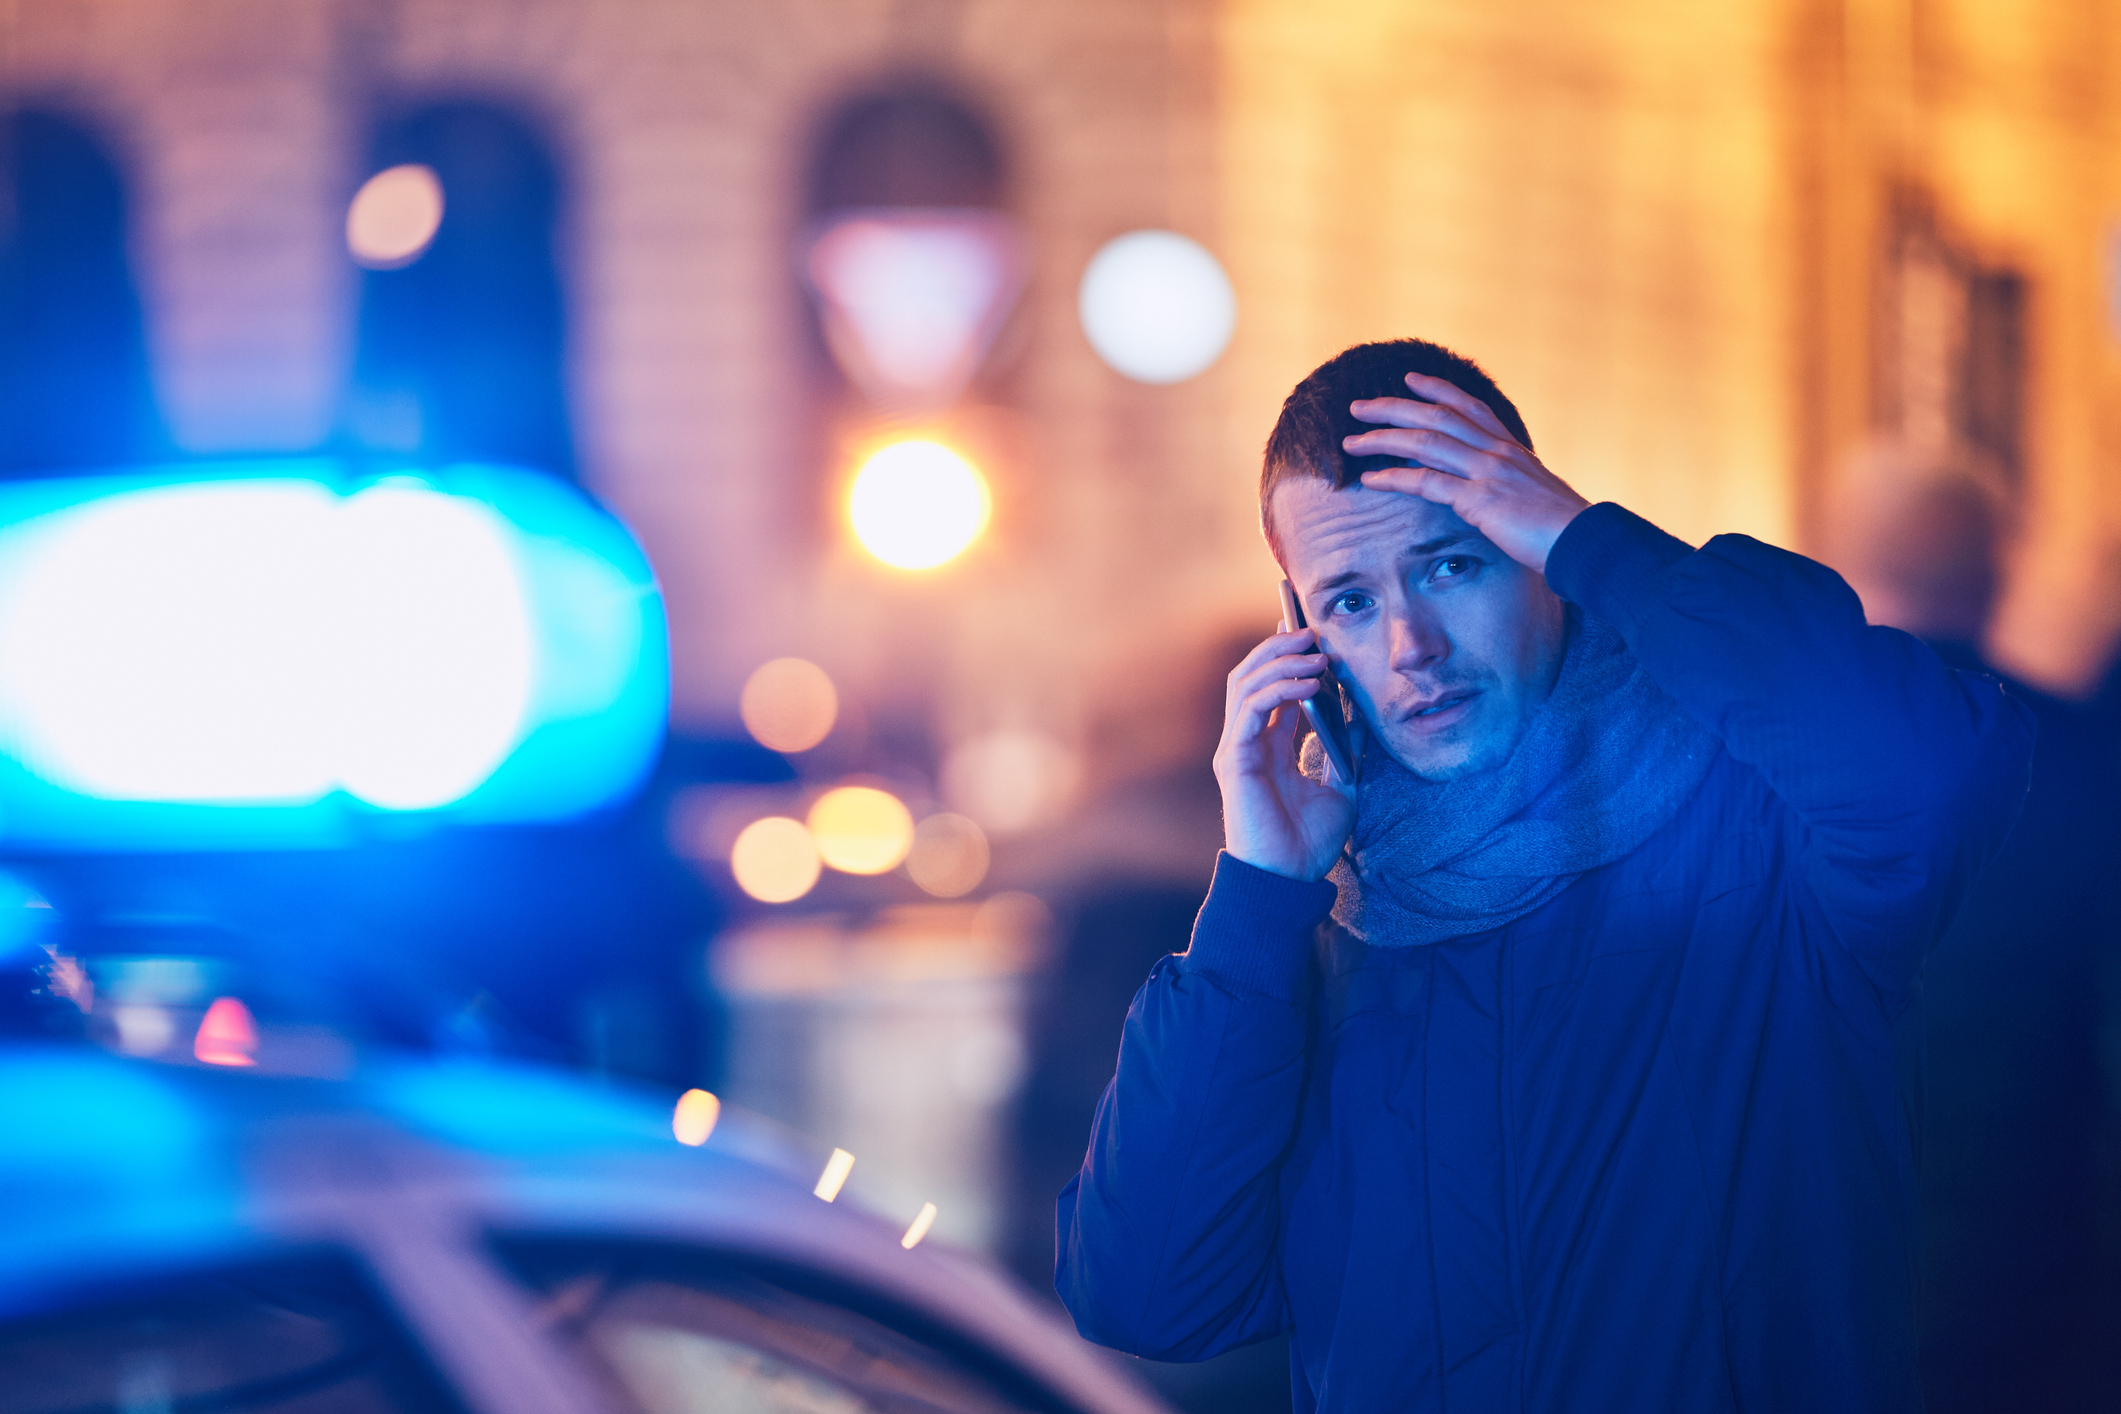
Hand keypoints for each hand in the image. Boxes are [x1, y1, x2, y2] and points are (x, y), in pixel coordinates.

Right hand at [1213, 626, 1357, 880]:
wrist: (1289, 879)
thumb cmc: (1309, 842)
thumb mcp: (1342, 786)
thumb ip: (1346, 750)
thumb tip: (1360, 714)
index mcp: (1268, 747)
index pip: (1269, 688)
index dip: (1286, 657)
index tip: (1311, 634)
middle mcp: (1247, 742)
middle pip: (1250, 676)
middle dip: (1279, 648)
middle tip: (1312, 632)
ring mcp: (1236, 749)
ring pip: (1245, 684)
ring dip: (1280, 661)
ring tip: (1315, 652)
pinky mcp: (1234, 760)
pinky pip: (1251, 709)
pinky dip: (1278, 688)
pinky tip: (1309, 683)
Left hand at [1342, 372, 1591, 573]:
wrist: (1587, 542)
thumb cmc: (1566, 530)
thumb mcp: (1538, 497)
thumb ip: (1514, 488)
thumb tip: (1500, 495)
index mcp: (1512, 449)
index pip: (1470, 408)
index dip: (1438, 390)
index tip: (1411, 377)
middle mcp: (1497, 452)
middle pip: (1436, 416)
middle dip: (1394, 408)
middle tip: (1359, 406)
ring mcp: (1488, 472)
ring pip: (1424, 441)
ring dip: (1382, 438)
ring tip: (1350, 441)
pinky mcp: (1479, 499)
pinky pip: (1426, 482)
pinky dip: (1394, 477)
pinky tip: (1370, 478)